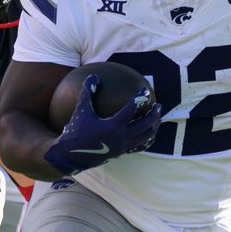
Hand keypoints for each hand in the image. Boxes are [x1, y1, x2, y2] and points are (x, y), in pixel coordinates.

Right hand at [45, 75, 161, 174]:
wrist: (72, 155)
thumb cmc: (76, 131)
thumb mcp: (81, 111)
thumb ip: (88, 92)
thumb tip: (94, 76)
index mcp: (113, 126)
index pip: (131, 110)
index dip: (140, 99)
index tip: (145, 91)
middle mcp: (121, 137)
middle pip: (145, 125)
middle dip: (154, 115)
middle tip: (158, 105)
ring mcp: (123, 146)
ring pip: (145, 137)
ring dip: (154, 127)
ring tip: (157, 118)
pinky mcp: (121, 152)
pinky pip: (139, 147)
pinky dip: (147, 140)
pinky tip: (150, 134)